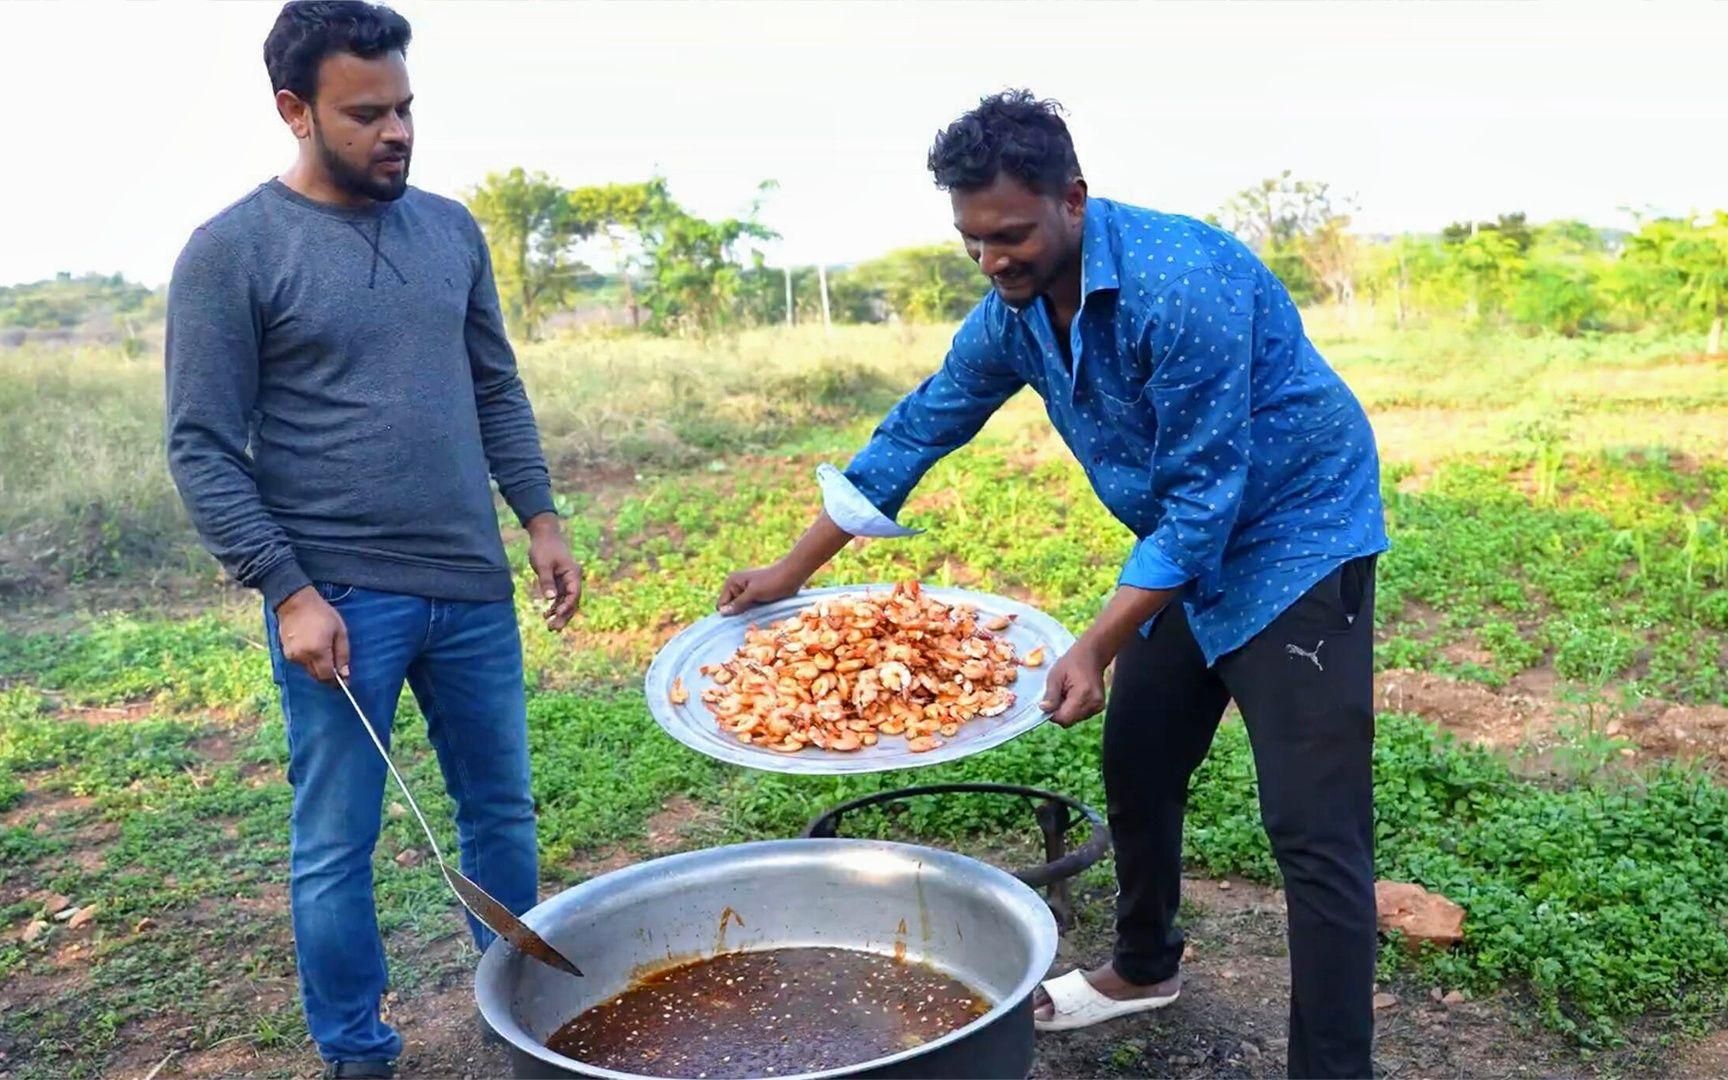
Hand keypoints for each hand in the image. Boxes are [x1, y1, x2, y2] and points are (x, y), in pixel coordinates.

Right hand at [277, 587, 349, 684]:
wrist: (295, 602)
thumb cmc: (322, 614)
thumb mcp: (340, 631)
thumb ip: (343, 654)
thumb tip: (345, 675)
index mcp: (318, 651)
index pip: (327, 676)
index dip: (336, 681)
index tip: (344, 682)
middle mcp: (303, 657)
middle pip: (317, 676)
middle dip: (327, 674)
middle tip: (336, 665)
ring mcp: (292, 655)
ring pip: (308, 670)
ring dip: (317, 666)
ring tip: (323, 649)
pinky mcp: (285, 652)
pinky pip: (301, 662)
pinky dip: (308, 659)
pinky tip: (312, 645)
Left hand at [527, 514, 582, 631]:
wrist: (543, 535)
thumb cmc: (544, 548)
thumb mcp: (543, 564)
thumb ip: (546, 582)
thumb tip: (550, 599)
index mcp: (573, 573)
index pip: (574, 594)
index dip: (567, 606)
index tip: (558, 615)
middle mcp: (573, 579)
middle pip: (572, 601)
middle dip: (564, 616)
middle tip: (554, 629)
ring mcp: (567, 581)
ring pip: (566, 602)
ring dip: (559, 614)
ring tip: (550, 627)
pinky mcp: (559, 581)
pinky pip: (560, 597)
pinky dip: (554, 606)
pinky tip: (546, 615)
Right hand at [717, 561, 805, 615]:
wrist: (793, 574)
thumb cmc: (773, 582)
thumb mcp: (754, 593)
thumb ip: (738, 604)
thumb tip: (722, 613)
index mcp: (731, 582)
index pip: (721, 605)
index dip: (729, 613)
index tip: (742, 617)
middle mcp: (735, 586)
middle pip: (730, 608)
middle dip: (739, 614)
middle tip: (752, 615)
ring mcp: (745, 591)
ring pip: (740, 609)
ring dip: (747, 613)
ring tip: (759, 613)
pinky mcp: (754, 596)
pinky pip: (748, 608)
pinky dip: (753, 611)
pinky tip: (761, 612)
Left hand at [1039, 642, 1108, 727]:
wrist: (1092, 655)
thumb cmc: (1072, 662)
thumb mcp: (1055, 675)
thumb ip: (1050, 695)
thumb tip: (1044, 710)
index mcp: (1083, 695)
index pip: (1064, 718)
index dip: (1053, 714)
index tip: (1048, 703)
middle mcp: (1094, 704)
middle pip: (1069, 721)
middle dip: (1059, 712)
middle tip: (1058, 695)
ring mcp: (1098, 707)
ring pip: (1074, 719)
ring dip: (1067, 711)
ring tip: (1067, 693)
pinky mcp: (1099, 707)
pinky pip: (1081, 715)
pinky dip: (1074, 709)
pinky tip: (1074, 695)